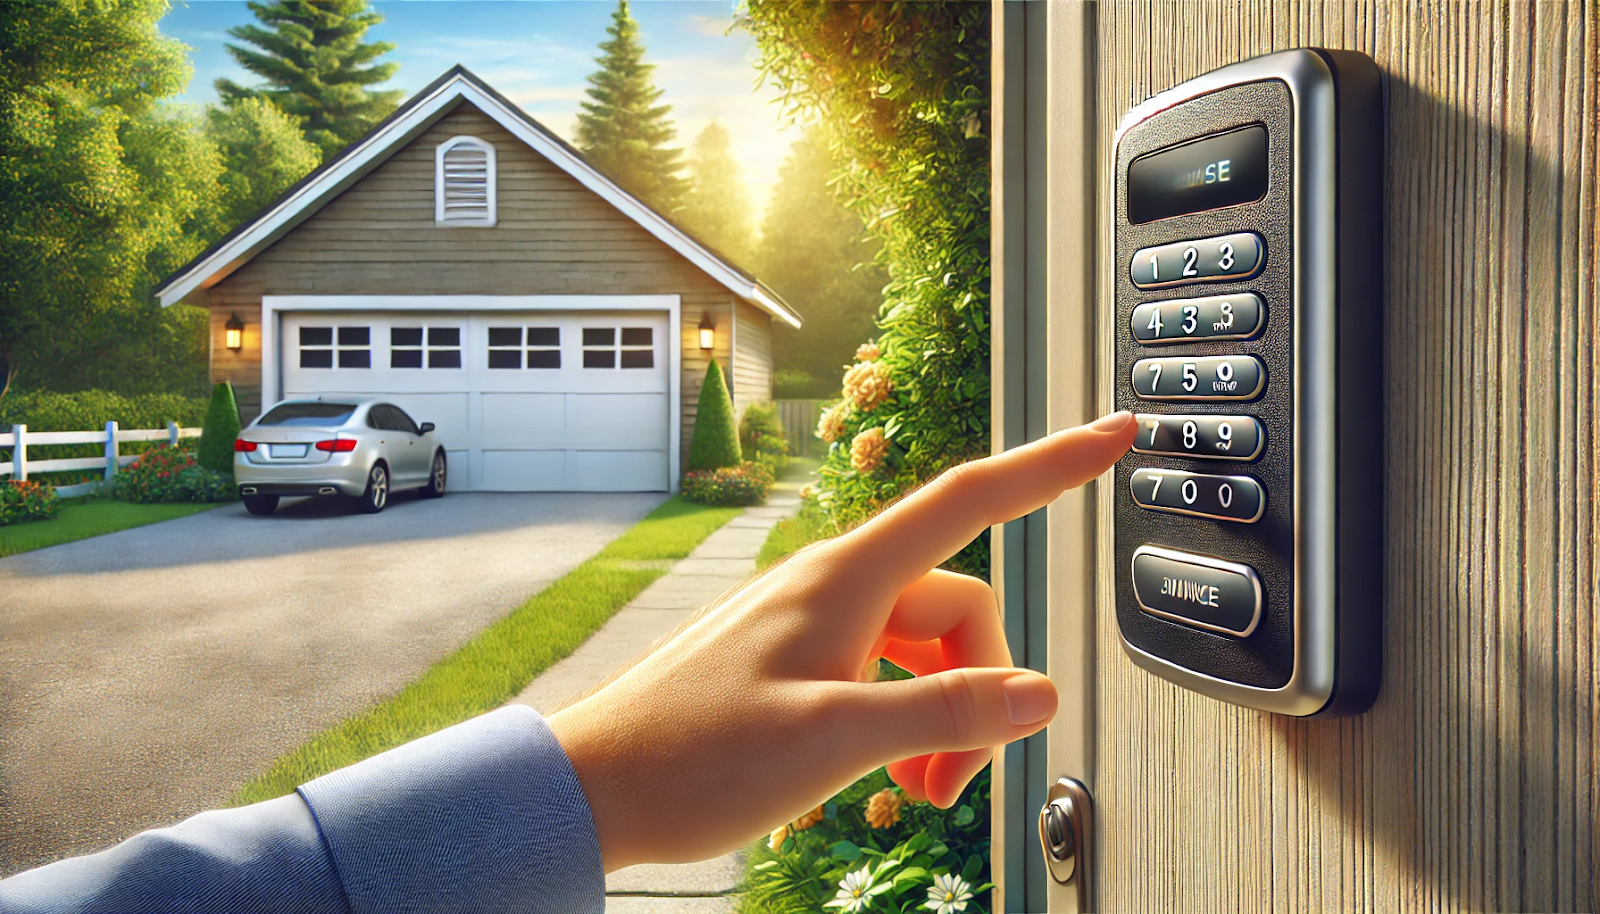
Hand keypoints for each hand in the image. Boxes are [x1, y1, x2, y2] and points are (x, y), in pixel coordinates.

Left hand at [546, 410, 1136, 870]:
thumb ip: (945, 713)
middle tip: (945, 783)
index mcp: (847, 578)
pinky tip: (882, 776)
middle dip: (979, 691)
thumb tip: (1038, 692)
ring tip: (912, 792)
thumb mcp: (834, 740)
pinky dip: (906, 721)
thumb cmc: (691, 757)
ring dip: (942, 719)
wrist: (597, 787)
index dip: (1051, 463)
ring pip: (928, 648)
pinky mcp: (803, 662)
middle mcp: (836, 587)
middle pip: (961, 606)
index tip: (1113, 433)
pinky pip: (887, 672)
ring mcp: (819, 625)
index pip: (971, 497)